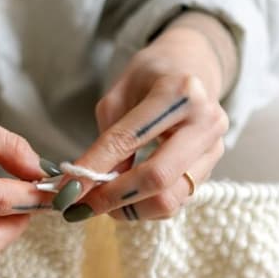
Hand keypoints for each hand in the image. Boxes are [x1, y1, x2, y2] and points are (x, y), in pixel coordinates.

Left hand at [58, 11, 236, 222]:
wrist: (192, 67)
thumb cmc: (149, 78)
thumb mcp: (118, 95)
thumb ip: (107, 139)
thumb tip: (88, 187)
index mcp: (179, 93)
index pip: (127, 141)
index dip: (92, 169)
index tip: (64, 191)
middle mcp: (205, 121)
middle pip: (157, 178)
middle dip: (111, 198)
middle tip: (79, 206)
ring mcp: (214, 148)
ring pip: (170, 199)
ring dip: (128, 210)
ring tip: (100, 203)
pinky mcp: (212, 168)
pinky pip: (175, 201)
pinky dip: (143, 207)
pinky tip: (123, 198)